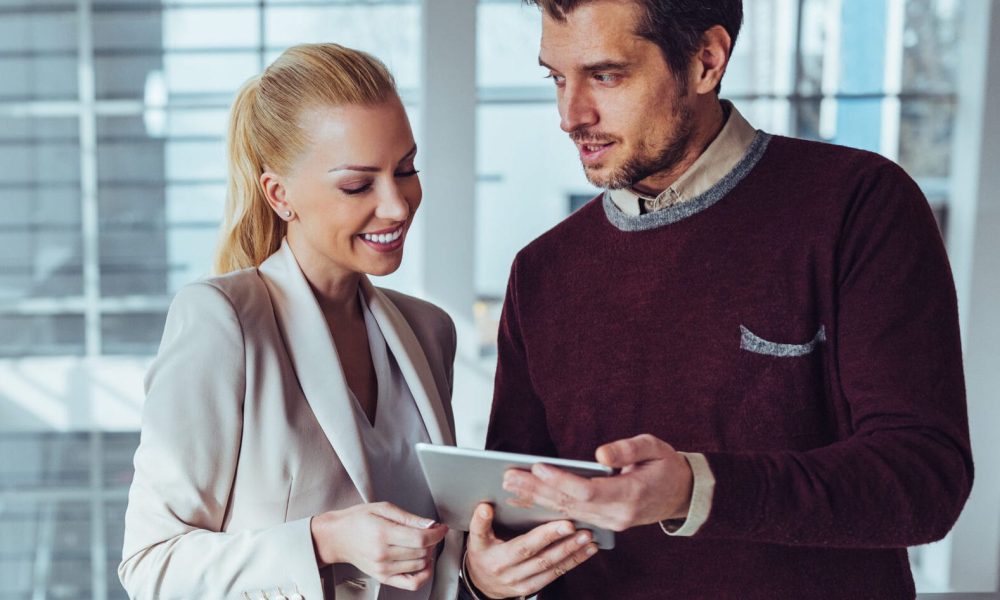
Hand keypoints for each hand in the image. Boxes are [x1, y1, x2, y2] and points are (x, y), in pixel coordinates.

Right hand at [311, 502, 446, 590]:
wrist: (338, 537)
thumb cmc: (357, 520)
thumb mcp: (383, 508)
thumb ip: (408, 517)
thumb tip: (429, 524)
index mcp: (383, 533)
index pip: (420, 538)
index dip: (437, 533)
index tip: (441, 528)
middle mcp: (383, 554)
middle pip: (422, 552)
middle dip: (432, 540)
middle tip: (429, 531)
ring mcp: (383, 569)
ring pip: (420, 565)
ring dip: (428, 554)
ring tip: (421, 543)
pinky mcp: (383, 578)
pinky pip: (412, 583)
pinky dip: (424, 574)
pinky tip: (424, 563)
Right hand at [465, 503, 597, 597]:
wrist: (482, 583)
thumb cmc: (482, 554)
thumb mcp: (476, 540)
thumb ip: (480, 523)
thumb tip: (485, 507)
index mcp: (497, 558)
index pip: (522, 546)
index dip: (543, 536)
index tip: (564, 523)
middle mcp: (512, 573)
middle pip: (540, 557)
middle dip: (562, 542)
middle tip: (580, 527)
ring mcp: (524, 582)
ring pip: (552, 566)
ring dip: (572, 552)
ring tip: (588, 537)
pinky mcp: (533, 587)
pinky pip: (556, 574)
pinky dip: (573, 562)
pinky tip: (587, 550)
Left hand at [502, 434, 692, 531]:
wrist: (683, 494)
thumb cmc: (667, 465)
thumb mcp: (654, 447)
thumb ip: (627, 449)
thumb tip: (599, 454)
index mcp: (630, 495)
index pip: (587, 490)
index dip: (560, 480)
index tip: (536, 467)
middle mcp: (618, 514)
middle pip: (570, 504)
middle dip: (537, 490)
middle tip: (509, 478)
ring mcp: (611, 523)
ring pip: (568, 512)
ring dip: (537, 500)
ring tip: (510, 487)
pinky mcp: (605, 523)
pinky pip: (573, 516)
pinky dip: (548, 507)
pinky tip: (527, 499)